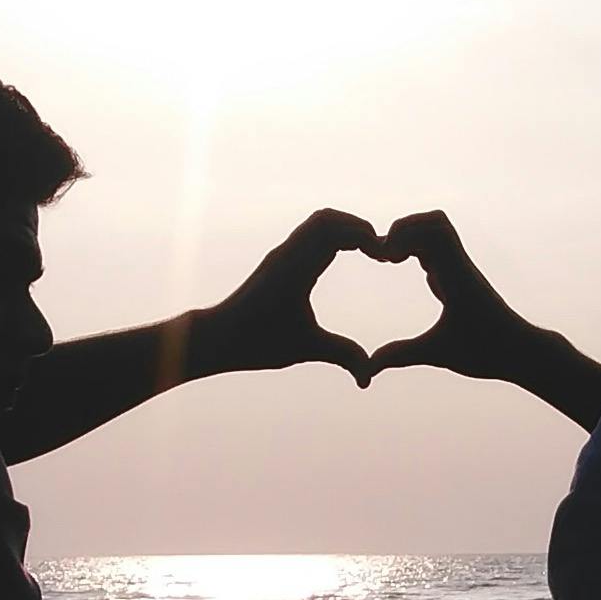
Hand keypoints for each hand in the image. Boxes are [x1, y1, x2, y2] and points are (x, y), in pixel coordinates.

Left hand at [192, 210, 378, 385]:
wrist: (215, 337)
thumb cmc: (255, 342)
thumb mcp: (304, 349)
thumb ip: (342, 356)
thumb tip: (368, 381)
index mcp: (295, 268)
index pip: (334, 231)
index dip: (365, 236)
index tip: (385, 257)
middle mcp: (288, 253)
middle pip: (328, 218)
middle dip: (359, 228)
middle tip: (381, 252)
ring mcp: (282, 254)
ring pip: (317, 223)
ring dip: (345, 230)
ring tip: (368, 252)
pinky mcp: (279, 261)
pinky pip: (308, 234)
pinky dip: (331, 237)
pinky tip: (345, 257)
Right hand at [364, 211, 546, 384]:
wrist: (522, 352)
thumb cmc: (487, 352)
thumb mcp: (438, 354)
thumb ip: (400, 356)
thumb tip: (367, 368)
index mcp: (457, 277)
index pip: (434, 231)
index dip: (402, 234)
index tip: (383, 258)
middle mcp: (460, 266)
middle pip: (434, 221)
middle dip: (403, 230)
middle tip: (382, 256)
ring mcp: (461, 268)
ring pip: (437, 230)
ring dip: (410, 236)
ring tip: (388, 259)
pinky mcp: (460, 275)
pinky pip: (438, 247)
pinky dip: (416, 247)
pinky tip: (401, 266)